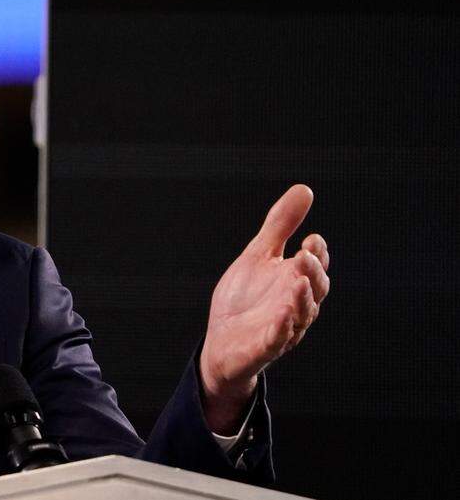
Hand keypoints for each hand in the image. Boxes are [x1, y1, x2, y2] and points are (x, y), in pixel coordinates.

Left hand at [199, 185, 330, 432]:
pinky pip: (277, 340)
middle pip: (314, 289)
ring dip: (301, 299)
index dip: (316, 254)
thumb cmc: (246, 298)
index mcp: (294, 282)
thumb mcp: (259, 255)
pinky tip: (281, 315)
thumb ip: (280, 226)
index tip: (311, 238)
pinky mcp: (264, 348)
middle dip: (312, 272)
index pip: (314, 266)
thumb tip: (304, 189)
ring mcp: (281, 328)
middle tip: (305, 255)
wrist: (222, 341)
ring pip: (300, 315)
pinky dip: (281, 329)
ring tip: (297, 281)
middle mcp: (294, 305)